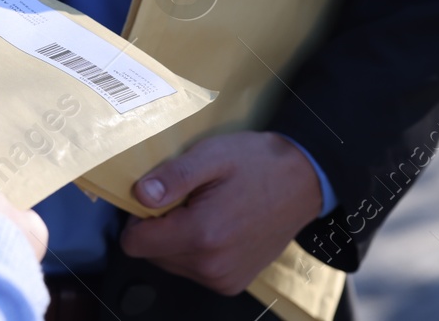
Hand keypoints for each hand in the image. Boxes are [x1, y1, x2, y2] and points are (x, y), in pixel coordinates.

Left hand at [120, 132, 321, 295]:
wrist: (304, 182)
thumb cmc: (257, 163)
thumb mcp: (212, 155)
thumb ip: (173, 177)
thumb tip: (139, 196)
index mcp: (202, 235)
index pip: (135, 243)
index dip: (137, 216)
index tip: (158, 195)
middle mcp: (211, 266)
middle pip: (152, 254)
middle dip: (159, 227)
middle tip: (187, 198)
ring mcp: (223, 279)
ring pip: (171, 263)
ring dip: (177, 239)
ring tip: (204, 209)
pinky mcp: (232, 283)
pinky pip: (193, 270)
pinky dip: (195, 250)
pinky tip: (216, 225)